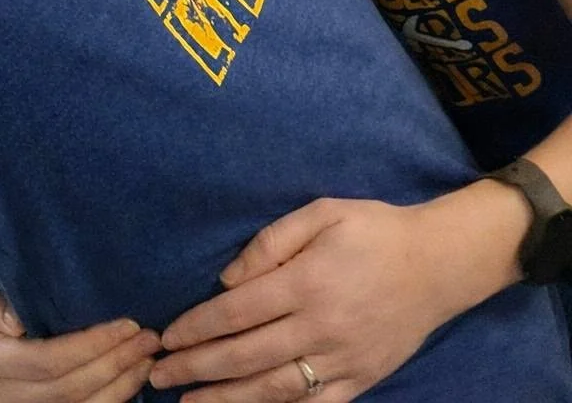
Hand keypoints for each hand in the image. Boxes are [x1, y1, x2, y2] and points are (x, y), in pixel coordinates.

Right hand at [0, 290, 160, 402]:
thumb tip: (17, 322)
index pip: (47, 360)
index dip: (91, 345)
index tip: (127, 324)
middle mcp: (5, 394)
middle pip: (70, 387)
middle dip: (115, 362)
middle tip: (149, 337)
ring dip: (122, 383)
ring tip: (149, 355)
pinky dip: (116, 397)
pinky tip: (136, 375)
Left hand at [150, 191, 520, 401]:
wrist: (440, 264)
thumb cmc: (374, 230)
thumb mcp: (321, 213)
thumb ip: (270, 243)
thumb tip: (227, 279)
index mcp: (307, 282)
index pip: (237, 311)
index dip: (197, 327)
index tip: (166, 337)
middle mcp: (321, 326)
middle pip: (246, 355)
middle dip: (197, 367)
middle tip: (158, 376)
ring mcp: (343, 359)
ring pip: (274, 389)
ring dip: (226, 399)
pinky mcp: (362, 379)